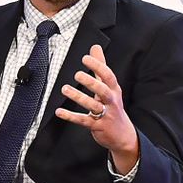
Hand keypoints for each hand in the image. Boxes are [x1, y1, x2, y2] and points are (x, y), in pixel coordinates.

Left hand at [56, 45, 139, 173]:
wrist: (122, 135)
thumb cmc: (113, 106)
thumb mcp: (109, 86)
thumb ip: (101, 66)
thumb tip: (95, 47)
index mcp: (113, 90)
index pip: (108, 76)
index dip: (98, 66)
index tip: (86, 58)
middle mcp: (111, 101)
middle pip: (103, 91)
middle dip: (91, 82)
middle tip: (77, 74)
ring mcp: (105, 115)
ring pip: (93, 106)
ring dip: (79, 97)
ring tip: (65, 89)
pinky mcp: (97, 126)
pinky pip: (83, 121)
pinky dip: (71, 116)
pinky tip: (59, 112)